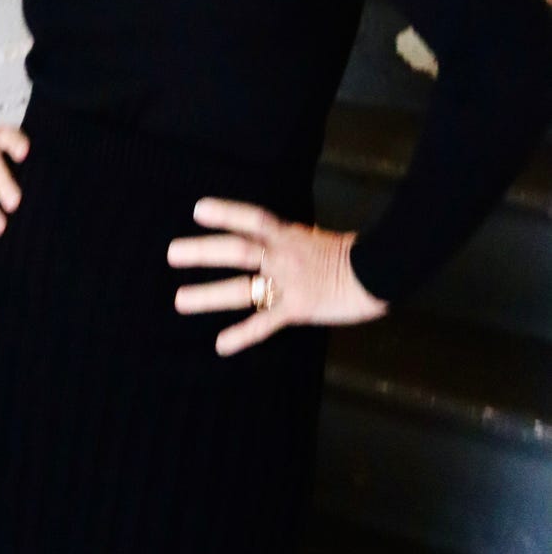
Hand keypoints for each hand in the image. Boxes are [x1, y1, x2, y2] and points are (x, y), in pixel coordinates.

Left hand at [166, 197, 388, 355]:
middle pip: (237, 250)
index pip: (253, 218)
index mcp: (289, 235)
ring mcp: (289, 282)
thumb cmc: (355, 254)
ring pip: (243, 287)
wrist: (382, 271)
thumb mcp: (319, 238)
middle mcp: (283, 255)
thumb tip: (283, 234)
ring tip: (180, 300)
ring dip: (209, 294)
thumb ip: (296, 239)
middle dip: (203, 251)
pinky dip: (242, 334)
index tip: (197, 209)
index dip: (226, 212)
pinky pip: (266, 322)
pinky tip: (220, 344)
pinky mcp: (299, 308)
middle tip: (172, 254)